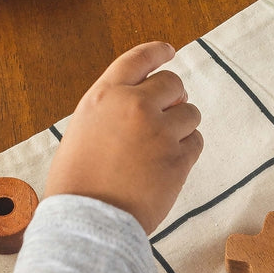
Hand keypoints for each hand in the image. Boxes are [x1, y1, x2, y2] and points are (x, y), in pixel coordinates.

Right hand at [44, 42, 203, 234]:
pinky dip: (187, 150)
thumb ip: (112, 109)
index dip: (157, 52)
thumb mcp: (83, 129)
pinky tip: (168, 165)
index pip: (138, 59)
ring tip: (162, 148)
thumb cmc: (78, 182)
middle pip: (173, 84)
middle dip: (173, 98)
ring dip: (182, 126)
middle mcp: (134, 107)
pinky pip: (196, 142)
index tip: (169, 52)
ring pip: (190, 113)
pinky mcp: (177, 159)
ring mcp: (159, 132)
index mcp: (105, 96)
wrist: (88, 221)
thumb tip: (144, 101)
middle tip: (166, 115)